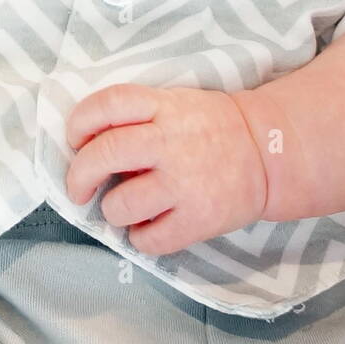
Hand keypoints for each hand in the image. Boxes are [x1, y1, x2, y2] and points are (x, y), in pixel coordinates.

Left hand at [64, 83, 268, 254]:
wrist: (268, 153)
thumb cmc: (211, 128)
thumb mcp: (177, 104)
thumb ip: (138, 117)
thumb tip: (88, 144)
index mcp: (164, 108)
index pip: (109, 104)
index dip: (81, 122)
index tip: (76, 140)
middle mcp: (171, 142)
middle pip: (105, 153)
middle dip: (79, 175)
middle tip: (79, 189)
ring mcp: (185, 183)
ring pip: (121, 204)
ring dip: (112, 210)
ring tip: (125, 207)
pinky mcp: (198, 220)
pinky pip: (149, 239)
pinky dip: (140, 238)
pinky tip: (148, 227)